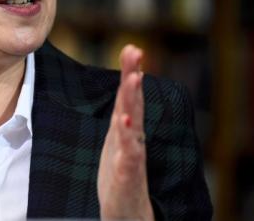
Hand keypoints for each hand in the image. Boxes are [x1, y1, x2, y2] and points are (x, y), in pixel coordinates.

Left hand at [97, 44, 153, 219]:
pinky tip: (124, 122)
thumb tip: (127, 84)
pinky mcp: (127, 174)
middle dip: (133, 76)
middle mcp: (133, 138)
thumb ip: (123, 112)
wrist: (127, 212)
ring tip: (134, 77)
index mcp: (127, 129)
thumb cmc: (123, 172)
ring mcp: (132, 155)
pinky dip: (127, 138)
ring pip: (133, 123)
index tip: (132, 48)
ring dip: (133, 99)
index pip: (128, 96)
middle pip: (132, 102)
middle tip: (134, 51)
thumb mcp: (119, 137)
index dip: (130, 72)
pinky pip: (129, 155)